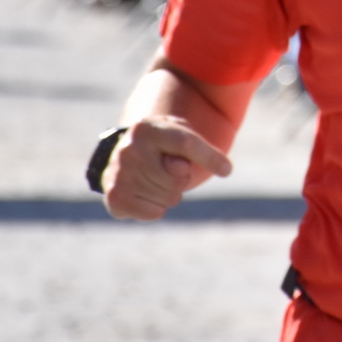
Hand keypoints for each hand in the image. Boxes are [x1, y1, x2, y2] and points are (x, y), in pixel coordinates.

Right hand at [102, 117, 232, 220]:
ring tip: (158, 180)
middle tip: (171, 170)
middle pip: (178, 178)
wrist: (126, 154)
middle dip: (182, 178)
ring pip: (169, 198)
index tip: (226, 170)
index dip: (209, 157)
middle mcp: (128, 150)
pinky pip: (155, 213)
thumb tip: (180, 168)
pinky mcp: (114, 198)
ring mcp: (118, 174)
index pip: (185, 144)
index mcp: (147, 128)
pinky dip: (157, 208)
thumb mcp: (179, 133)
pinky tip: (146, 194)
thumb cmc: (163, 144)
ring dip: (171, 194)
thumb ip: (190, 145)